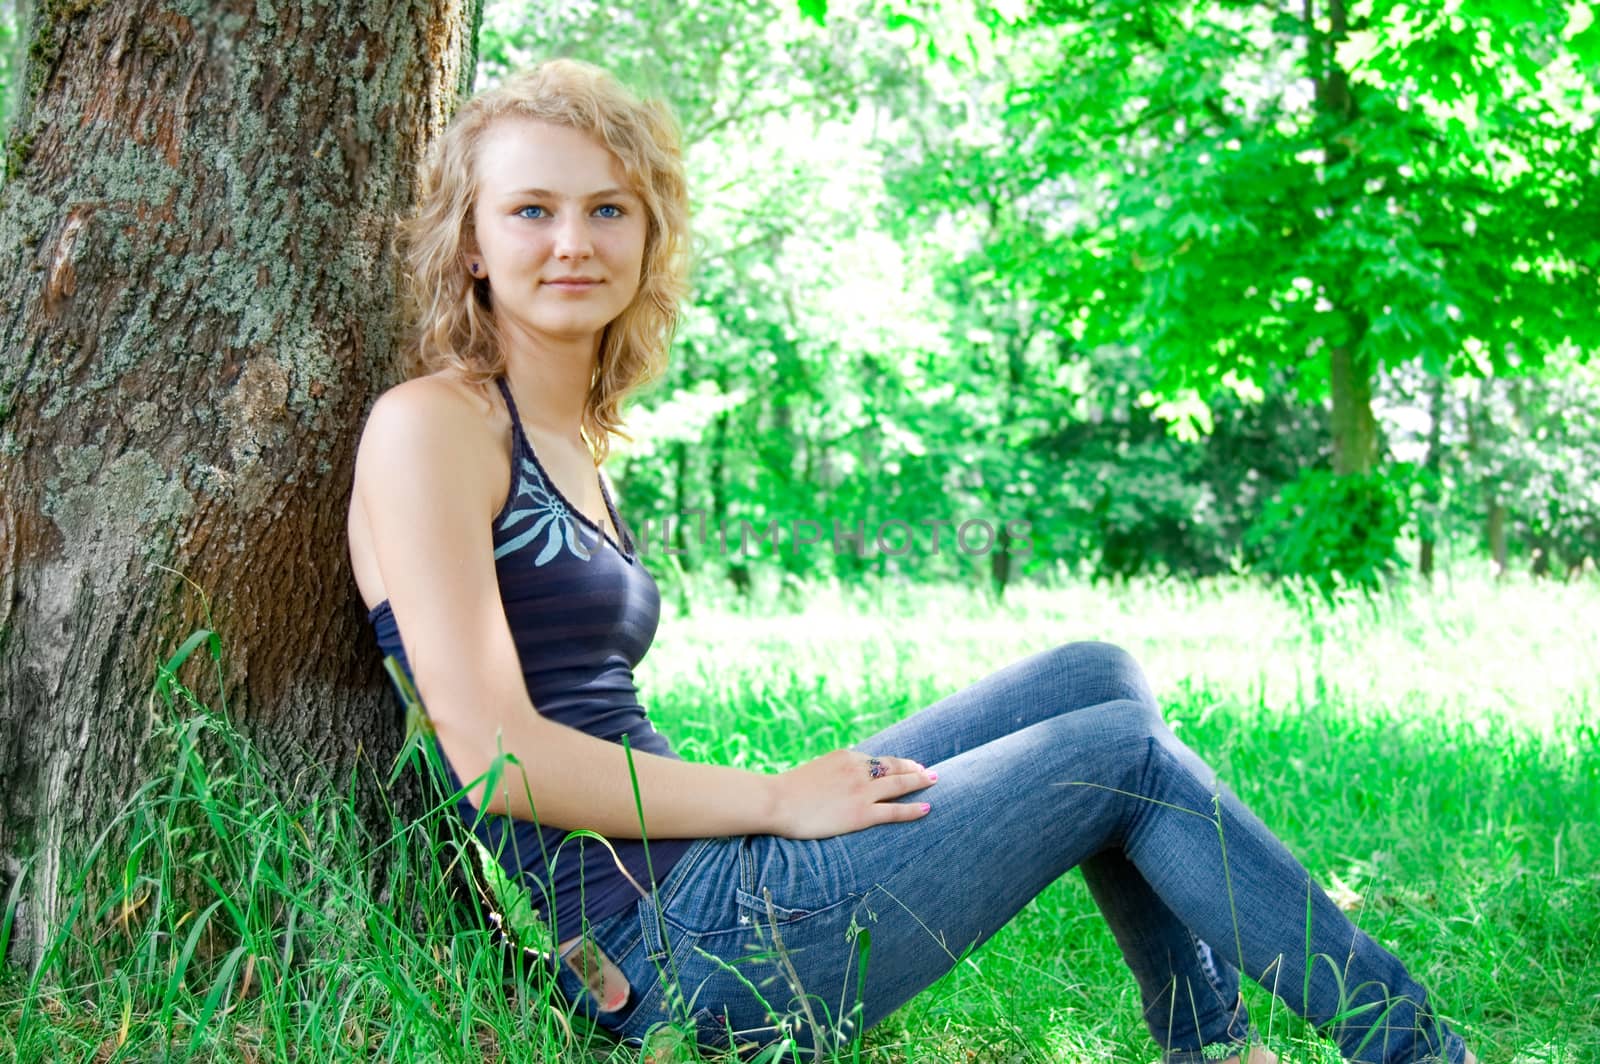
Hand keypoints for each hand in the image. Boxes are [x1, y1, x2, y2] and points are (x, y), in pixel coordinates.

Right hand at [770, 750, 936, 838]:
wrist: (777, 801)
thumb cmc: (789, 791)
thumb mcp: (816, 771)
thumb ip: (834, 773)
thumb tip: (841, 781)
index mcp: (846, 757)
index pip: (878, 760)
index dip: (897, 764)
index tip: (909, 765)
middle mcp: (858, 770)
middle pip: (894, 767)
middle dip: (914, 768)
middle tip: (929, 770)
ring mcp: (861, 791)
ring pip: (899, 784)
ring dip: (919, 781)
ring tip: (934, 781)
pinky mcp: (861, 813)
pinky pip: (894, 810)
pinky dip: (913, 808)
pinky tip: (927, 807)